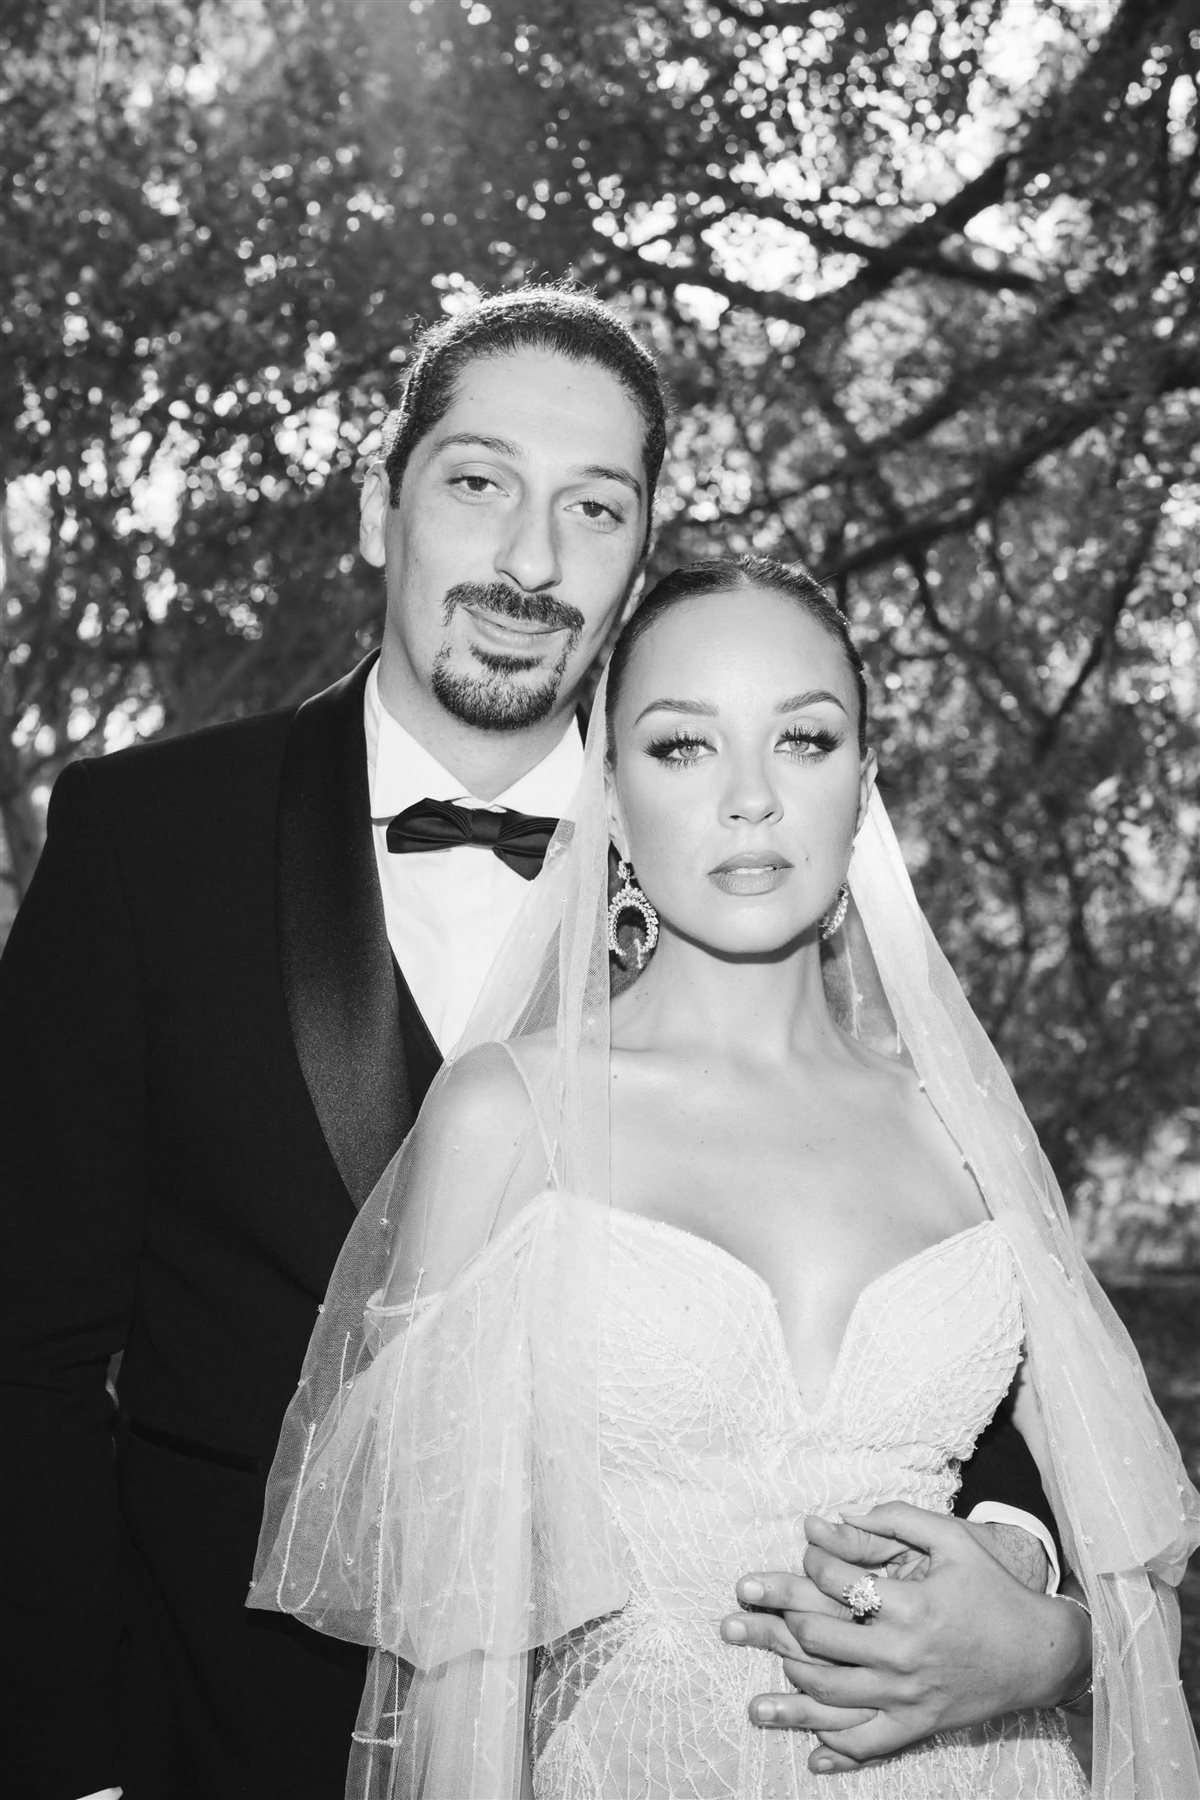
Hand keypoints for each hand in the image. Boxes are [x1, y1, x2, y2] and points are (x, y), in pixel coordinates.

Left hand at [728, 1503, 1090, 1774]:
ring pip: (830, 1696)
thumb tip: (840, 1513)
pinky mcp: (918, 1725)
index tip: (804, 1550)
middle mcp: (903, 1654)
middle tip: (741, 1611)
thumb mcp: (952, 1540)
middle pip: (819, 1640)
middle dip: (775, 1621)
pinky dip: (835, 1748)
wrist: (1041, 1654)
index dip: (811, 1561)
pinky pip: (867, 1743)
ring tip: (756, 1687)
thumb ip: (897, 1519)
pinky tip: (809, 1749)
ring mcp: (908, 1695)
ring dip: (787, 1688)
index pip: (837, 1582)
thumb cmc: (993, 1590)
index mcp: (910, 1604)